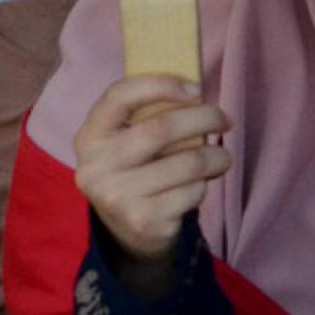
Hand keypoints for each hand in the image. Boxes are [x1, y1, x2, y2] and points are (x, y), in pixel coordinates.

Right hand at [70, 74, 231, 274]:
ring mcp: (117, 196)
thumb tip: (196, 90)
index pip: (118, 96)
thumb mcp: (126, 141)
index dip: (160, 84)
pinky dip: (205, 185)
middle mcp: (96, 167)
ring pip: (187, 163)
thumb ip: (147, 115)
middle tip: (225, 120)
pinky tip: (198, 185)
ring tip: (220, 157)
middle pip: (161, 128)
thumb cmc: (136, 169)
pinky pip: (193, 192)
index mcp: (89, 137)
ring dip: (216, 156)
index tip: (196, 88)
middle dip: (205, 118)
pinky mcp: (143, 220)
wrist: (126, 230)